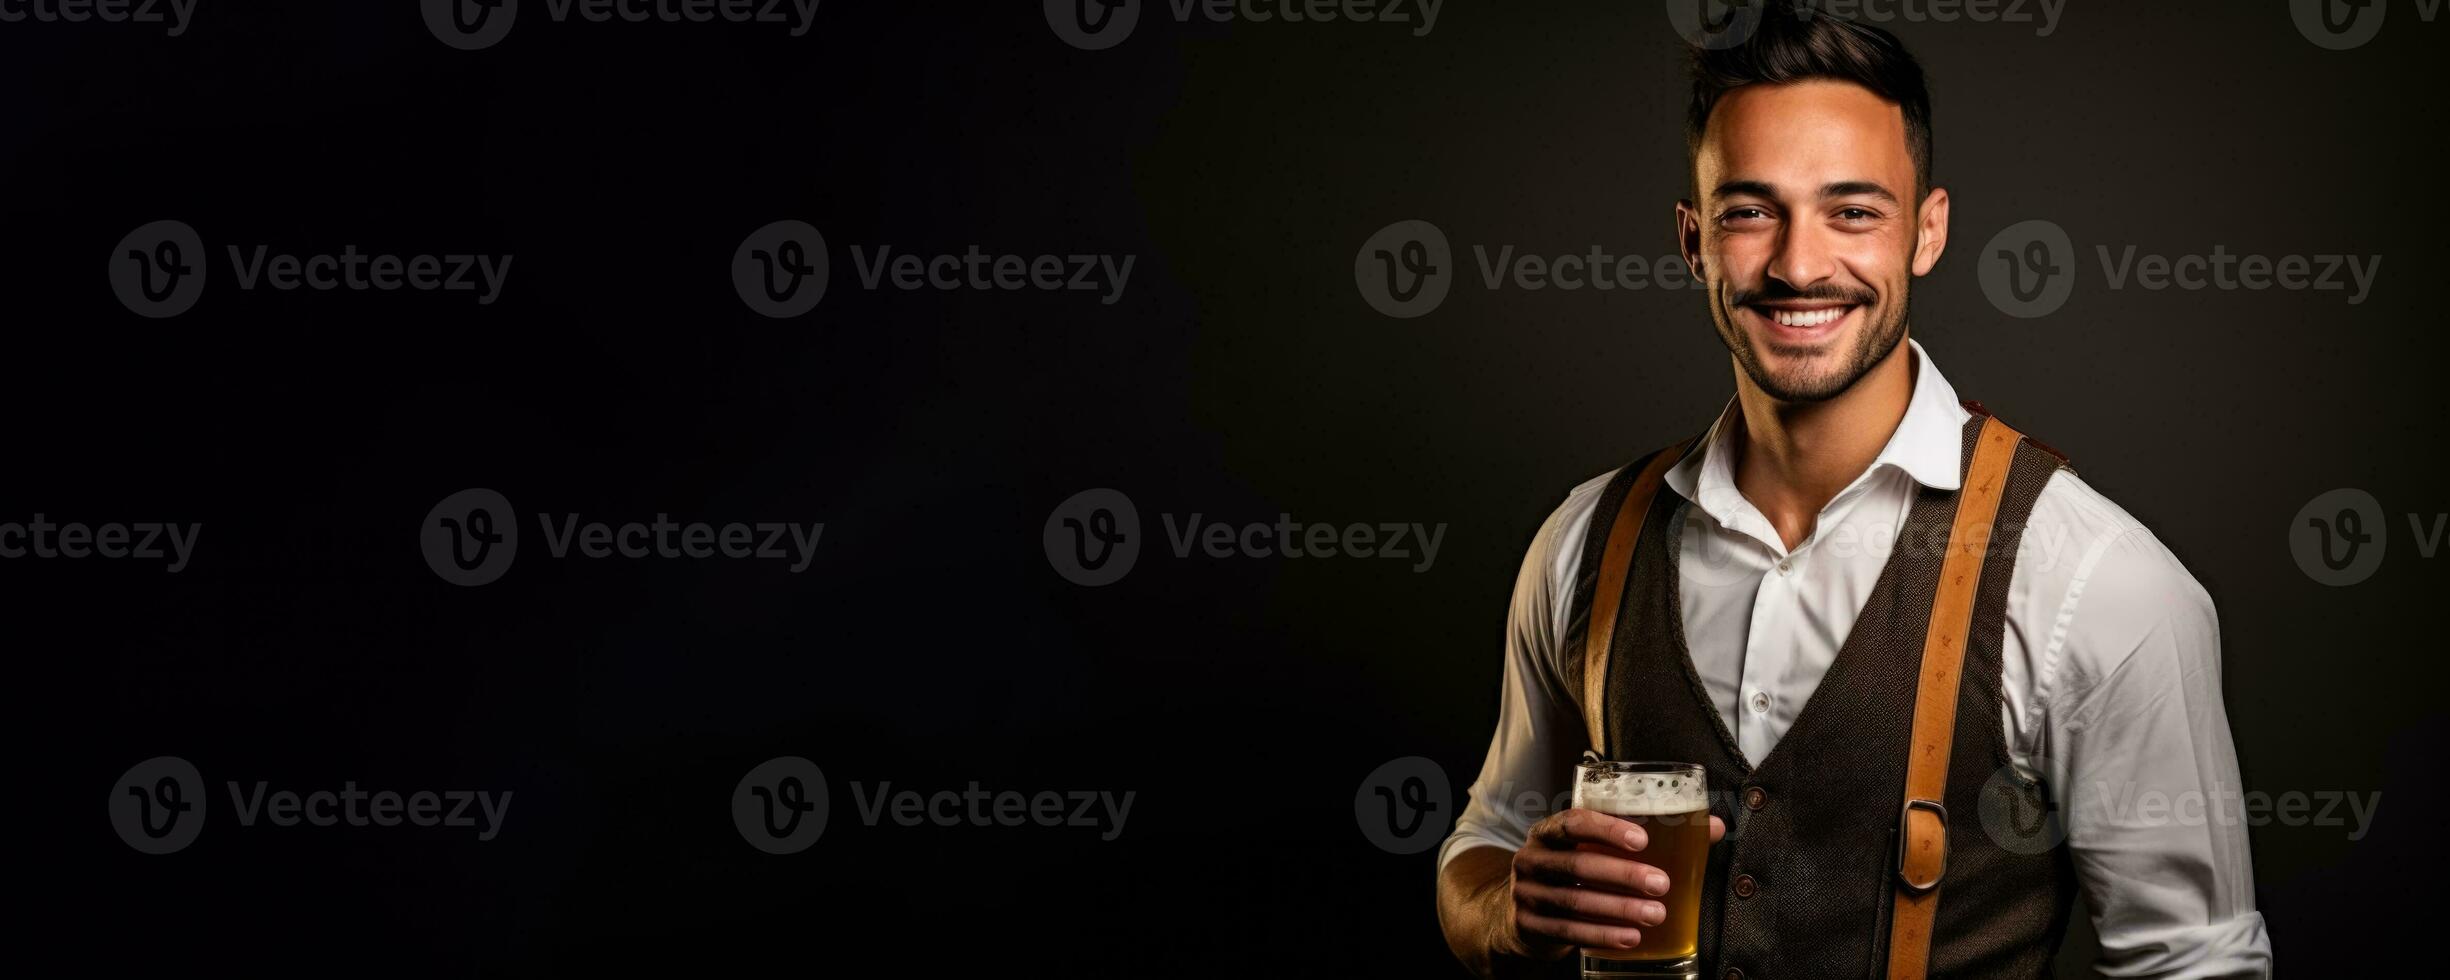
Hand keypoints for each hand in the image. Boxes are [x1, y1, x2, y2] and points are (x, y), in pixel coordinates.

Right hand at [1500, 807, 1725, 958]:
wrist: (1522, 914)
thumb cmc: (1574, 873)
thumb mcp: (1596, 850)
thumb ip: (1649, 836)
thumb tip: (1713, 827)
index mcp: (1548, 832)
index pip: (1573, 822)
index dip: (1606, 829)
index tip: (1642, 840)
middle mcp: (1532, 859)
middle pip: (1577, 866)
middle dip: (1622, 875)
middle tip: (1661, 883)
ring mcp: (1526, 894)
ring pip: (1575, 903)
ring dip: (1619, 909)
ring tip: (1656, 914)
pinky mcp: (1529, 926)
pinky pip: (1568, 932)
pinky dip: (1603, 935)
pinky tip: (1631, 938)